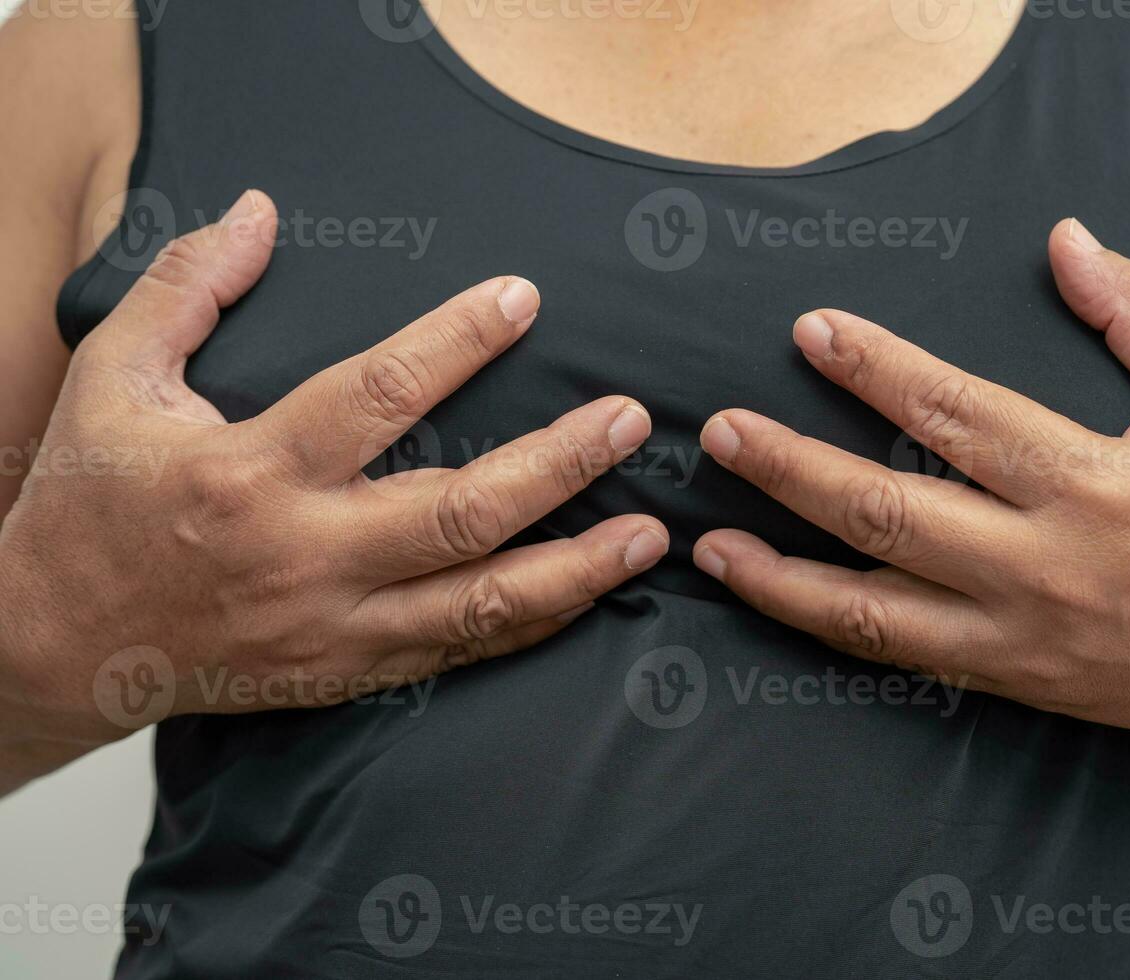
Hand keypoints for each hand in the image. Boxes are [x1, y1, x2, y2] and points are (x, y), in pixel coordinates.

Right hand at [0, 190, 667, 762]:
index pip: (376, 396)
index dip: (457, 342)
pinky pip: (456, 656)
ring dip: (574, 568)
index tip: (523, 300)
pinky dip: (529, 626)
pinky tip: (587, 596)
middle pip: (458, 510)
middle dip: (557, 465)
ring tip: (648, 533)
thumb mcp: (112, 377)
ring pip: (478, 603)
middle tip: (627, 420)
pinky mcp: (345, 674)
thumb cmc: (88, 504)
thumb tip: (256, 211)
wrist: (52, 644)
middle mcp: (304, 554)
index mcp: (250, 471)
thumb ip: (184, 289)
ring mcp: (332, 626)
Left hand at [692, 218, 1129, 762]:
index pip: (957, 411)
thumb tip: (1065, 242)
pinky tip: (782, 600)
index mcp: (1093, 482)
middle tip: (721, 431)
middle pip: (888, 511)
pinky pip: (902, 657)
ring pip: (873, 610)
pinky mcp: (1012, 680)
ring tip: (713, 543)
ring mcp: (1019, 634)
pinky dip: (831, 630)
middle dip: (793, 470)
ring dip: (783, 577)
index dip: (876, 367)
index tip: (811, 330)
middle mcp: (1043, 564)